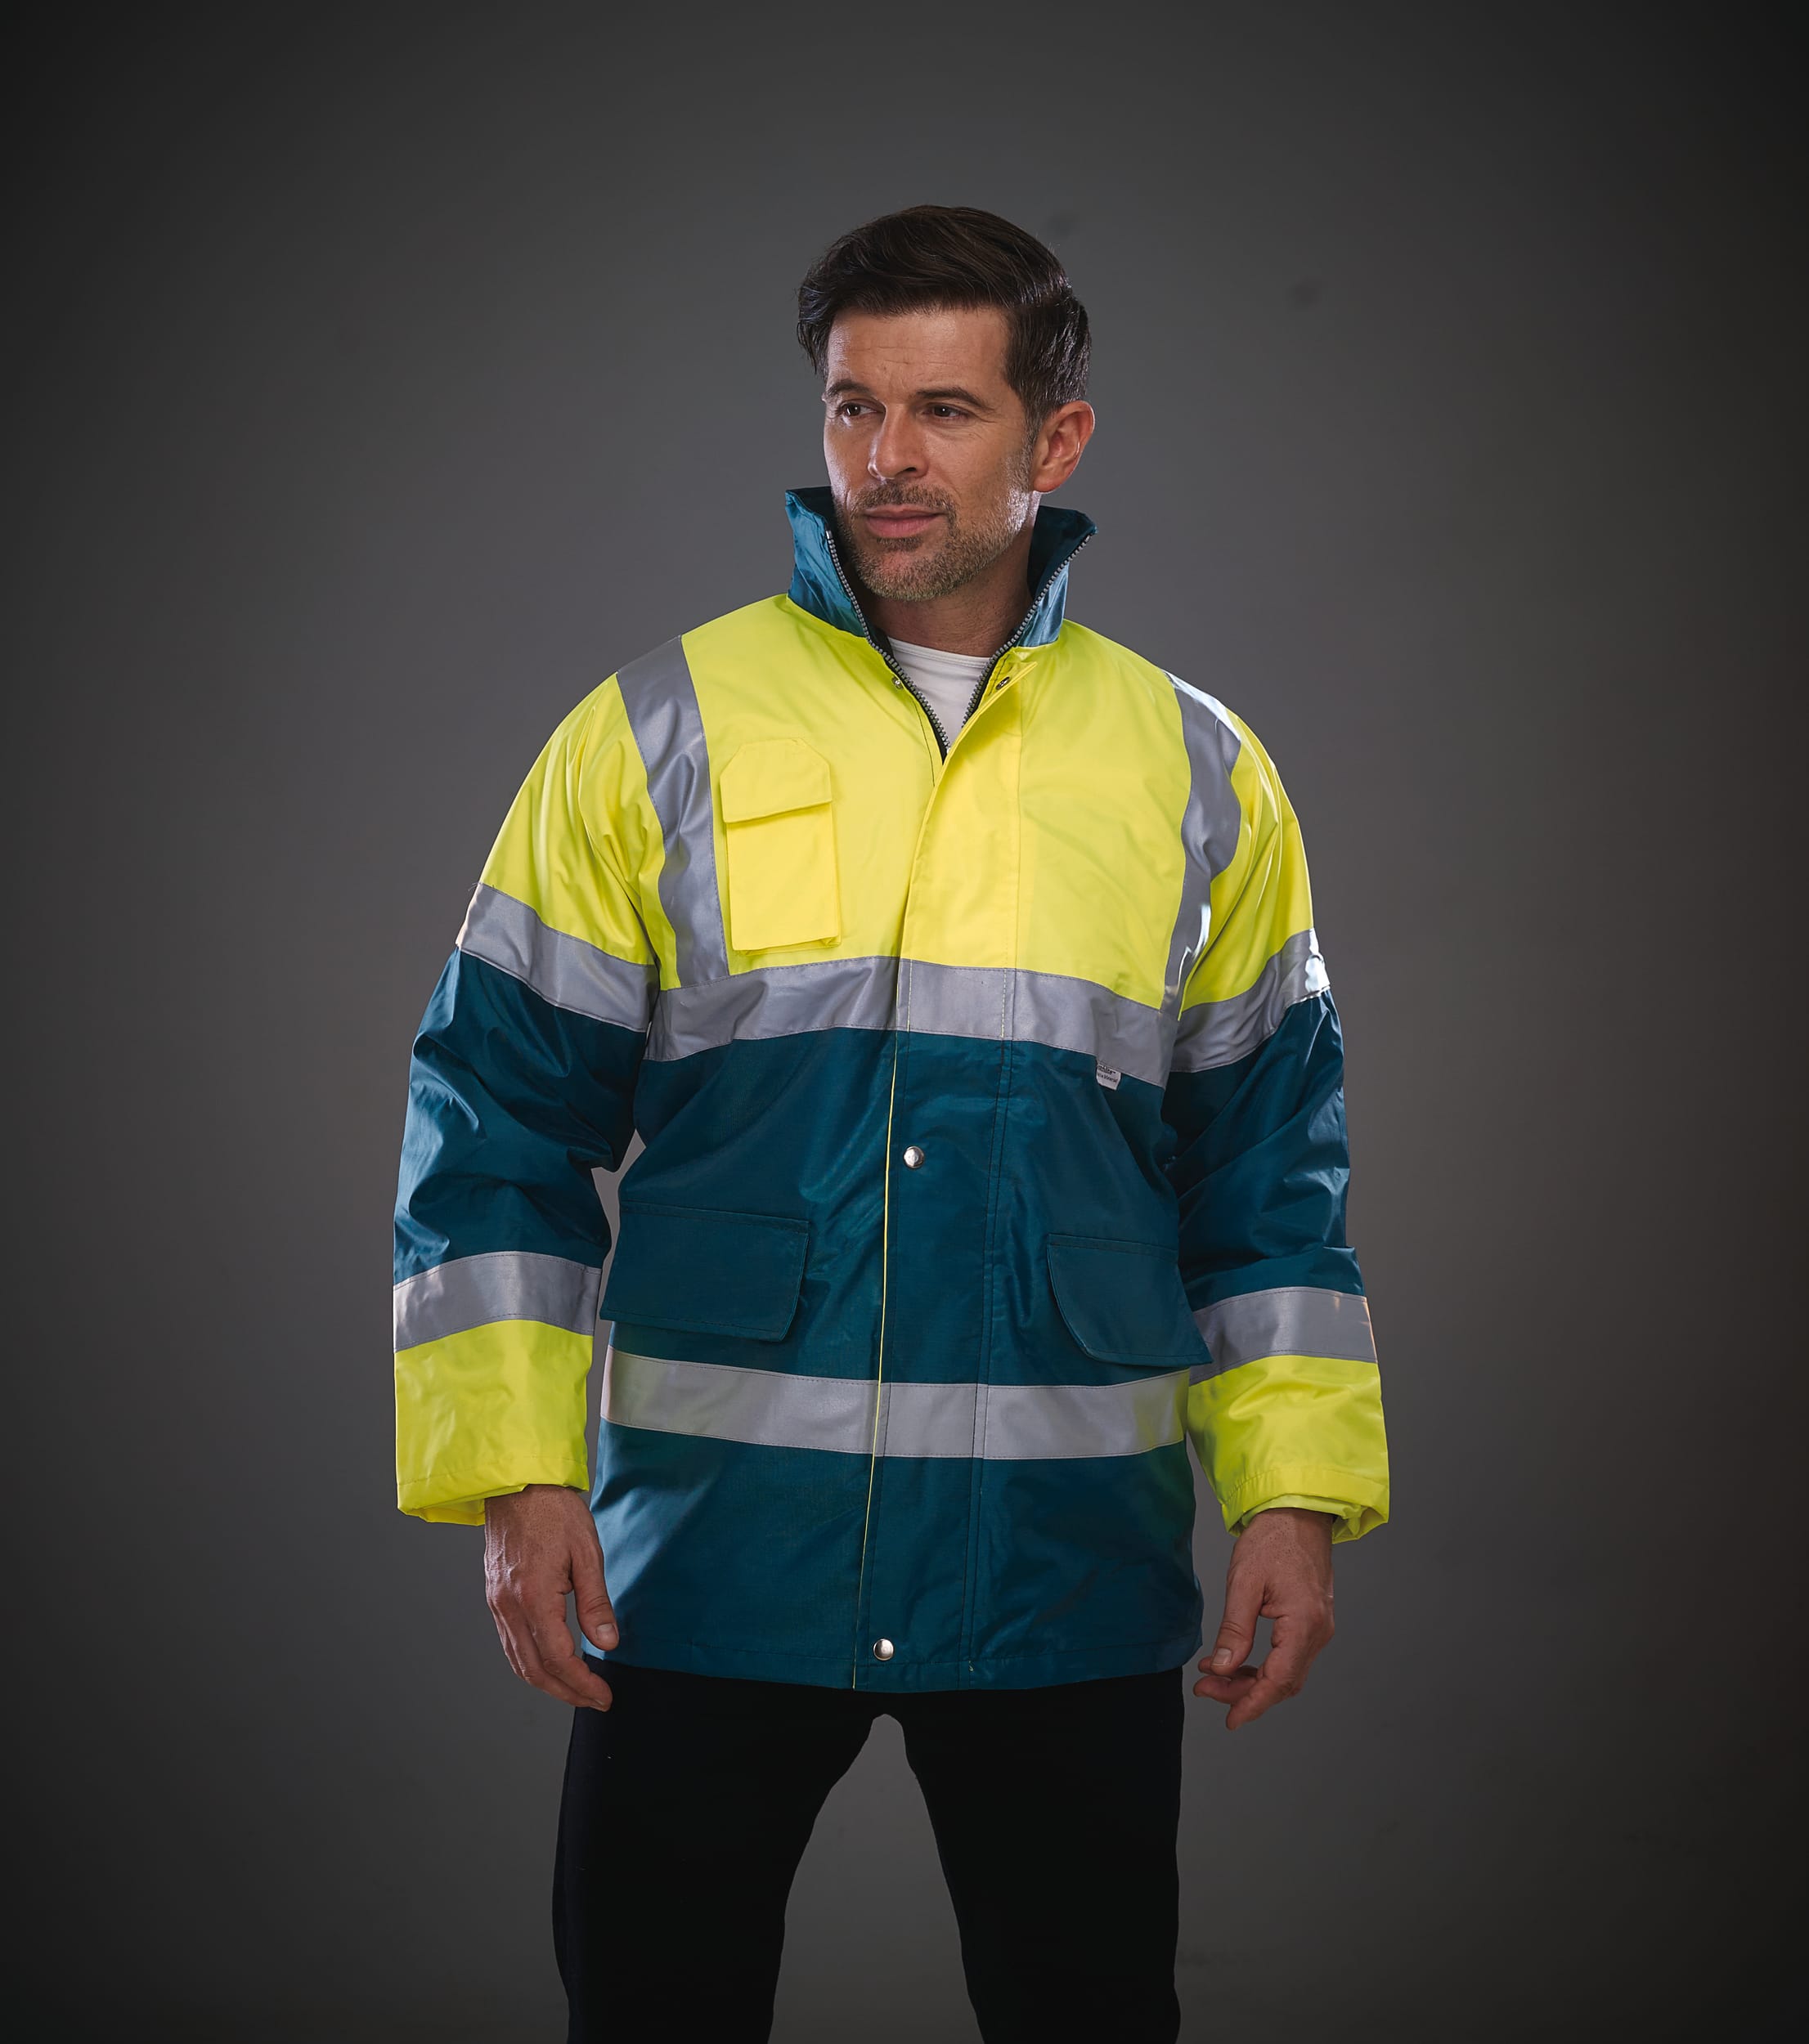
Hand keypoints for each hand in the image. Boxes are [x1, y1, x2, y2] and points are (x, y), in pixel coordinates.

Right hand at [483, 1484, 617, 1710]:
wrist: (516, 1482)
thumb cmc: (553, 1509)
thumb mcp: (586, 1552)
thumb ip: (596, 1601)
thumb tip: (607, 1643)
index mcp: (533, 1597)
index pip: (558, 1658)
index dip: (582, 1683)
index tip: (603, 1695)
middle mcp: (509, 1606)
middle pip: (534, 1669)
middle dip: (565, 1692)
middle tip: (593, 1700)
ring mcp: (497, 1603)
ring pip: (518, 1661)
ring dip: (546, 1682)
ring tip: (575, 1689)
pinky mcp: (494, 1596)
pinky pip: (510, 1642)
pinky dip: (530, 1662)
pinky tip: (549, 1663)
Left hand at [1193, 1506, 1335, 1729]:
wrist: (1298, 1512)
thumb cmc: (1273, 1539)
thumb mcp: (1245, 1582)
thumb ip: (1235, 1630)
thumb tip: (1224, 1668)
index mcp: (1304, 1625)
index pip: (1278, 1680)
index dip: (1252, 1704)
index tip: (1230, 1719)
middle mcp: (1318, 1632)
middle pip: (1283, 1682)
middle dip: (1244, 1692)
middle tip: (1206, 1688)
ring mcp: (1319, 1627)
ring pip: (1286, 1671)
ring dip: (1251, 1679)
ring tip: (1214, 1675)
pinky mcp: (1312, 1621)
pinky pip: (1289, 1655)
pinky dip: (1262, 1663)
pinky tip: (1235, 1658)